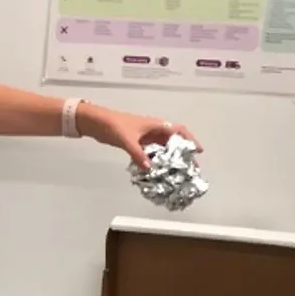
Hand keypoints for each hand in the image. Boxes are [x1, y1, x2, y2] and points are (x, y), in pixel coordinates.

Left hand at [78, 103, 201, 168]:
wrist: (96, 122)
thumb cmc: (113, 125)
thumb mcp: (127, 140)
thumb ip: (138, 154)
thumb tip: (149, 168)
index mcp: (155, 125)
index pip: (178, 131)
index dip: (190, 140)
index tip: (198, 151)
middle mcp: (153, 131)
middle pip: (173, 142)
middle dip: (182, 154)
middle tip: (190, 168)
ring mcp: (145, 137)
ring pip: (162, 148)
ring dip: (168, 159)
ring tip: (176, 173)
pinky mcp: (136, 143)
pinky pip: (150, 153)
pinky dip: (154, 161)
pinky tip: (156, 171)